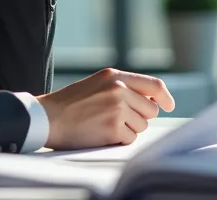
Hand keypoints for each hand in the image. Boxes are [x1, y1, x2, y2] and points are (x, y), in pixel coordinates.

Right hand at [37, 68, 175, 148]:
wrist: (48, 117)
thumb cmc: (70, 103)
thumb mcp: (97, 84)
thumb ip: (123, 87)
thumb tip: (152, 102)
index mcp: (115, 76)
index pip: (153, 85)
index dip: (164, 97)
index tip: (169, 105)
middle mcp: (119, 89)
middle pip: (150, 110)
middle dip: (139, 118)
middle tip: (118, 120)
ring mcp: (117, 108)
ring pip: (141, 126)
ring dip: (128, 129)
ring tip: (104, 124)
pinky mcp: (113, 127)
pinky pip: (130, 139)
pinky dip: (119, 140)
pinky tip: (101, 133)